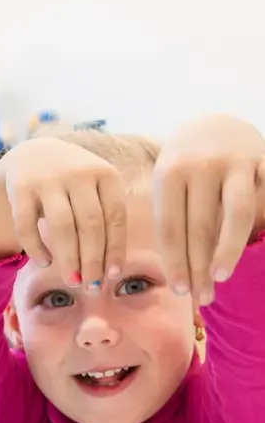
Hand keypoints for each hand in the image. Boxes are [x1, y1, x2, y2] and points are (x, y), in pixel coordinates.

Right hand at [0, 138, 128, 286]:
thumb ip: (106, 218)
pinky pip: (27, 225)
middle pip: (90, 224)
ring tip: (72, 282)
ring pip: (62, 226)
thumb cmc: (73, 184)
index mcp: (105, 173)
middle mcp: (78, 173)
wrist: (32, 154)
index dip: (115, 249)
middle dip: (92, 260)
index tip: (112, 276)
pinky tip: (45, 262)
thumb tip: (111, 271)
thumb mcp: (96, 189)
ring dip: (69, 258)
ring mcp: (47, 179)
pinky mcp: (20, 187)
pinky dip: (36, 248)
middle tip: (92, 287)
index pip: (115, 217)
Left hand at [154, 115, 264, 303]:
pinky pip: (264, 198)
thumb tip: (177, 273)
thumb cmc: (184, 167)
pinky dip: (262, 221)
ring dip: (229, 249)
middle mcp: (201, 166)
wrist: (213, 124)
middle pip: (201, 227)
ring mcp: (235, 162)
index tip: (180, 291)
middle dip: (201, 266)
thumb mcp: (167, 185)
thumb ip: (172, 219)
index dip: (176, 262)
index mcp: (170, 174)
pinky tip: (256, 246)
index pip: (171, 228)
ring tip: (222, 276)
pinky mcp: (263, 161)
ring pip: (236, 214)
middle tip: (202, 297)